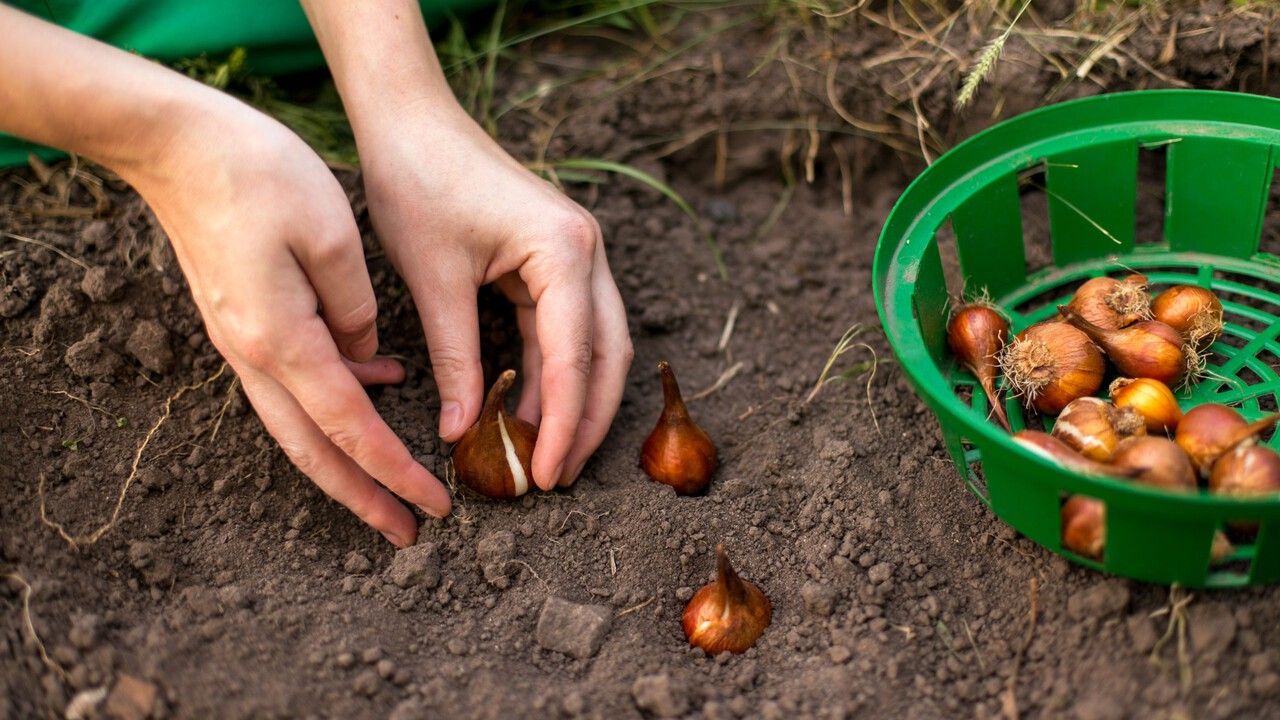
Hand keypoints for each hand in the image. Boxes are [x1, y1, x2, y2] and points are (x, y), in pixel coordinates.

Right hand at [125, 95, 449, 546]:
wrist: (176, 144)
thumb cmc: (258, 174)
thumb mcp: (332, 235)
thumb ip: (357, 309)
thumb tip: (370, 358)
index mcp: (283, 340)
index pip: (350, 428)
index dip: (395, 472)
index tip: (435, 505)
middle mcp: (255, 355)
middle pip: (314, 450)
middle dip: (363, 497)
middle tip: (408, 532)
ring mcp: (242, 341)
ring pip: (298, 425)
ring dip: (346, 462)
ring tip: (392, 486)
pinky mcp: (242, 322)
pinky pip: (292, 383)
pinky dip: (334, 402)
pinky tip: (379, 383)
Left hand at [357, 102, 632, 488]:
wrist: (411, 120)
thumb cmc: (418, 183)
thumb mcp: (433, 280)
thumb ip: (456, 359)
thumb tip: (463, 432)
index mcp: (564, 252)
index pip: (575, 357)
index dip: (565, 423)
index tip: (549, 474)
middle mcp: (587, 252)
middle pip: (607, 355)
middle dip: (588, 421)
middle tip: (558, 477)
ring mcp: (577, 254)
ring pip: (595, 345)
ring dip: (574, 400)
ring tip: (546, 455)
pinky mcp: (556, 260)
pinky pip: (566, 328)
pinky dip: (552, 372)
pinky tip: (530, 409)